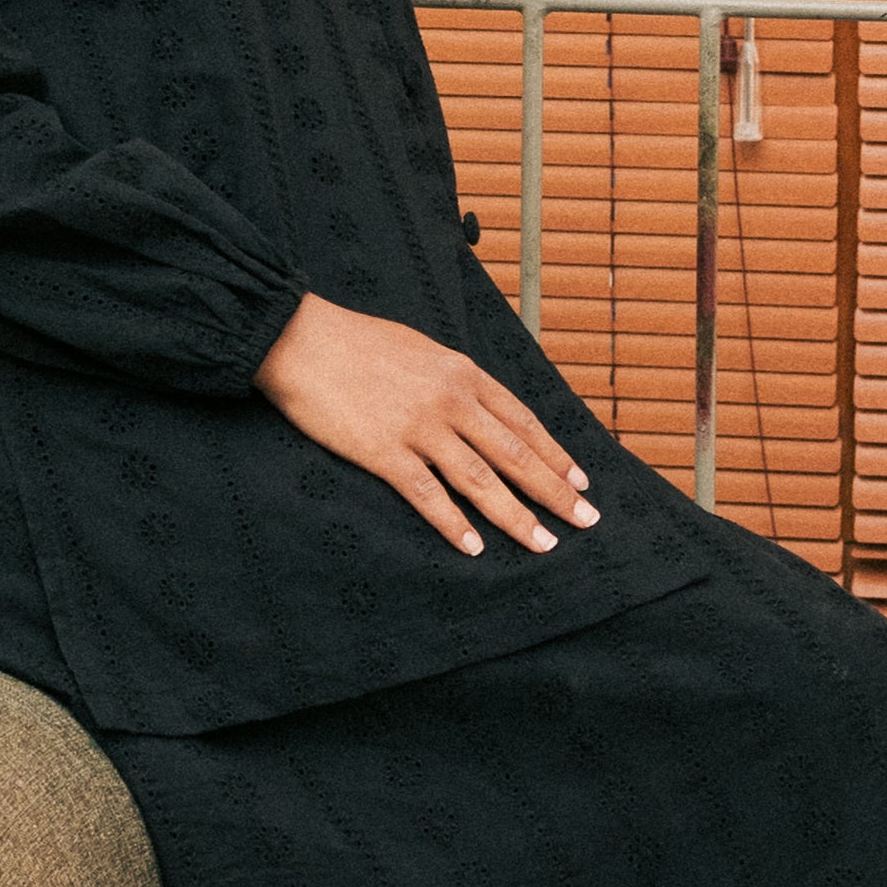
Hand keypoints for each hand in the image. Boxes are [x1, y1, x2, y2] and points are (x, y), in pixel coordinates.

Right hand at [251, 292, 600, 557]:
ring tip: (545, 543)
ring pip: (480, 480)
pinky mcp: (384, 452)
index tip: (580, 482)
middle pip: (514, 454)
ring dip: (516, 516)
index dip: (554, 454)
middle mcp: (450, 400)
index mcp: (462, 373)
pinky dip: (454, 524)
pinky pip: (428, 495)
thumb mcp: (419, 349)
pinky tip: (475, 547)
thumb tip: (475, 404)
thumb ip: (451, 379)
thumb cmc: (355, 341)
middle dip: (555, 492)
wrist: (299, 338)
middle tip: (587, 520)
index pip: (522, 421)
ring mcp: (418, 427)